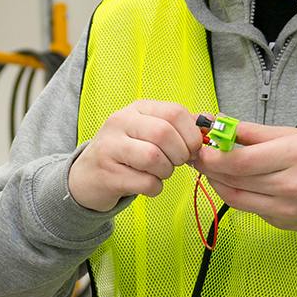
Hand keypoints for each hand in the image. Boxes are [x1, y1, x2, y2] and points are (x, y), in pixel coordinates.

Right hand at [67, 100, 203, 211]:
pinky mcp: (107, 173)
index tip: (191, 149)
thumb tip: (210, 122)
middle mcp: (120, 122)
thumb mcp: (148, 131)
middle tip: (176, 163)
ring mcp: (110, 147)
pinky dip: (154, 188)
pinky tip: (147, 185)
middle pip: (164, 133)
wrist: (86, 176)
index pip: (174, 112)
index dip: (191, 134)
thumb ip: (179, 125)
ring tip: (159, 173)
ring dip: (166, 172)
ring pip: (154, 158)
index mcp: (137, 109)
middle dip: (179, 154)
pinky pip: (145, 182)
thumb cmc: (126, 153)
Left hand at [193, 121, 296, 231]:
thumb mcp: (292, 135)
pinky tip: (233, 182)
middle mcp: (290, 185)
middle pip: (234, 179)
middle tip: (198, 156)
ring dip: (217, 182)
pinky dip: (235, 194)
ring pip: (235, 197)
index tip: (200, 147)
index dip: (213, 156)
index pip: (240, 161)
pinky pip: (248, 207)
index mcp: (294, 156)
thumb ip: (252, 132)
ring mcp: (285, 208)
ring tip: (211, 168)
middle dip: (209, 167)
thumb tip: (218, 122)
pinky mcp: (281, 222)